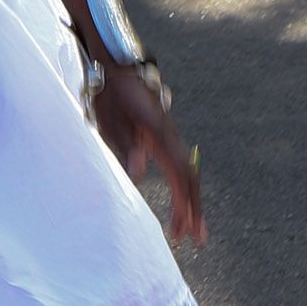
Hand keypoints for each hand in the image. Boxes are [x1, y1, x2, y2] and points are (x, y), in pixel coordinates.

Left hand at [95, 62, 206, 244]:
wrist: (114, 66)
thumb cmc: (110, 94)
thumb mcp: (110, 121)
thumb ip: (126, 146)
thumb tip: (140, 175)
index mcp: (160, 134)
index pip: (180, 174)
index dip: (186, 203)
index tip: (187, 230)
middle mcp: (170, 135)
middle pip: (189, 176)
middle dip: (193, 209)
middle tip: (196, 239)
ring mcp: (168, 134)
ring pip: (185, 170)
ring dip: (188, 200)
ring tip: (187, 227)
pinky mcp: (161, 134)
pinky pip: (177, 163)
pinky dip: (181, 184)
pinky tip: (179, 199)